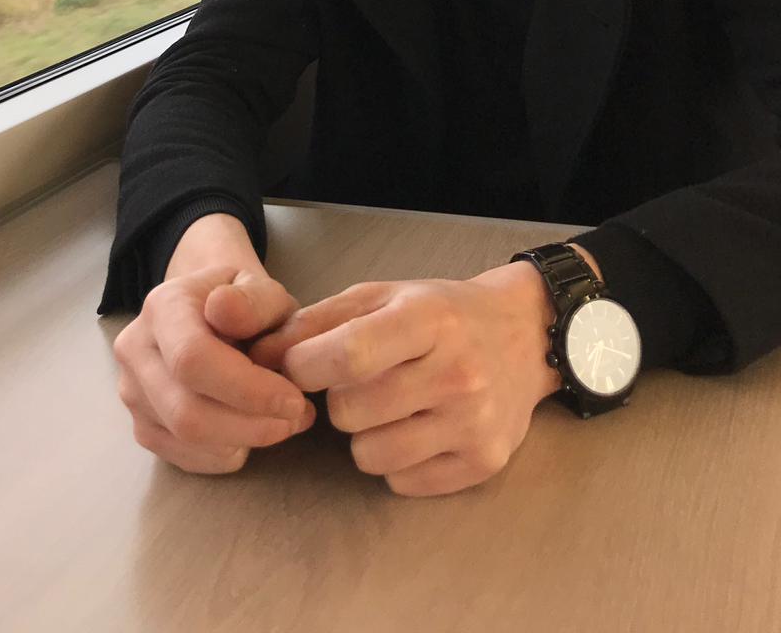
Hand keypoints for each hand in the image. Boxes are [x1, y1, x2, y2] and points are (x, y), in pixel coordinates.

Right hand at [113, 265, 316, 474]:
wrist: (211, 310)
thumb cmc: (244, 302)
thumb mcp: (262, 287)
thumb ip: (253, 298)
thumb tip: (225, 309)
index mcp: (163, 306)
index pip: (192, 359)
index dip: (247, 389)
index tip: (294, 399)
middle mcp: (135, 350)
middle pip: (186, 412)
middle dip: (250, 424)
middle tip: (297, 417)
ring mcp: (133, 393)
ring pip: (186, 440)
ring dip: (244, 440)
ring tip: (283, 420)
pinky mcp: (143, 426)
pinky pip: (185, 457)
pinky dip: (228, 452)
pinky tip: (252, 429)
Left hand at [247, 265, 559, 496]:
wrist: (523, 336)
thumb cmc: (440, 313)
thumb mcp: (381, 296)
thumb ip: (317, 322)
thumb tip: (257, 355)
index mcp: (428, 320)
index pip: (348, 355)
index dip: (306, 366)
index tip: (302, 366)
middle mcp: (457, 373)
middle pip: (350, 413)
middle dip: (340, 400)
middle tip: (362, 384)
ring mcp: (474, 423)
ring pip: (370, 457)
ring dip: (365, 435)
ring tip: (391, 407)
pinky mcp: (483, 463)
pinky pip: (401, 483)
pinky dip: (397, 462)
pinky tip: (418, 428)